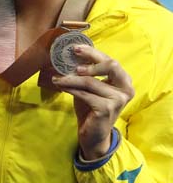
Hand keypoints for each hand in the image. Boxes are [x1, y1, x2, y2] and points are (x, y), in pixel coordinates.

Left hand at [51, 44, 133, 159]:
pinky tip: (60, 85)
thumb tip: (70, 56)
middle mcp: (126, 90)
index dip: (93, 53)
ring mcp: (117, 100)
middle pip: (110, 65)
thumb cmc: (91, 108)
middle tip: (71, 57)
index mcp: (124, 82)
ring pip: (90, 81)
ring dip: (70, 78)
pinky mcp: (106, 108)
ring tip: (57, 77)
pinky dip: (69, 88)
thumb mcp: (90, 88)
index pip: (111, 62)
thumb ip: (87, 74)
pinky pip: (83, 93)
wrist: (93, 134)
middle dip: (90, 59)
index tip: (76, 48)